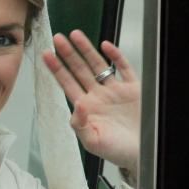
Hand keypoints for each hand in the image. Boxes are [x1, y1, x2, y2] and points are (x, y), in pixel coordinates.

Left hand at [42, 29, 140, 180]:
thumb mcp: (92, 142)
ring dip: (86, 50)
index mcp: (86, 108)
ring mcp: (115, 91)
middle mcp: (98, 96)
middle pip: (79, 70)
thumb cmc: (117, 151)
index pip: (67, 84)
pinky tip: (106, 45)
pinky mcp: (133, 89)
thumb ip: (80, 125)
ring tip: (75, 35)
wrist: (142, 154)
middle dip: (68, 54)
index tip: (46, 55)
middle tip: (58, 38)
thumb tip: (75, 104)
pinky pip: (124, 68)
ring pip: (98, 65)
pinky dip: (115, 56)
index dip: (57, 69)